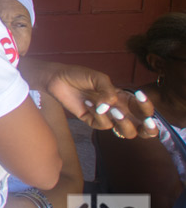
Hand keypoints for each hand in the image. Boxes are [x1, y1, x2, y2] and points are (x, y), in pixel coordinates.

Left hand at [31, 60, 156, 137]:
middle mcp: (118, 109)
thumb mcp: (97, 78)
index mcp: (123, 98)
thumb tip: (112, 105)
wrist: (58, 79)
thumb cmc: (80, 75)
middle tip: (146, 123)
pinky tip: (87, 103)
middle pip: (141, 128)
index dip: (147, 106)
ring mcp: (106, 117)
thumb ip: (107, 90)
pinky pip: (103, 125)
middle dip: (149, 129)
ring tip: (111, 109)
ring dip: (122, 122)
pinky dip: (98, 115)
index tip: (139, 95)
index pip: (143, 109)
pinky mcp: (92, 121)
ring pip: (125, 132)